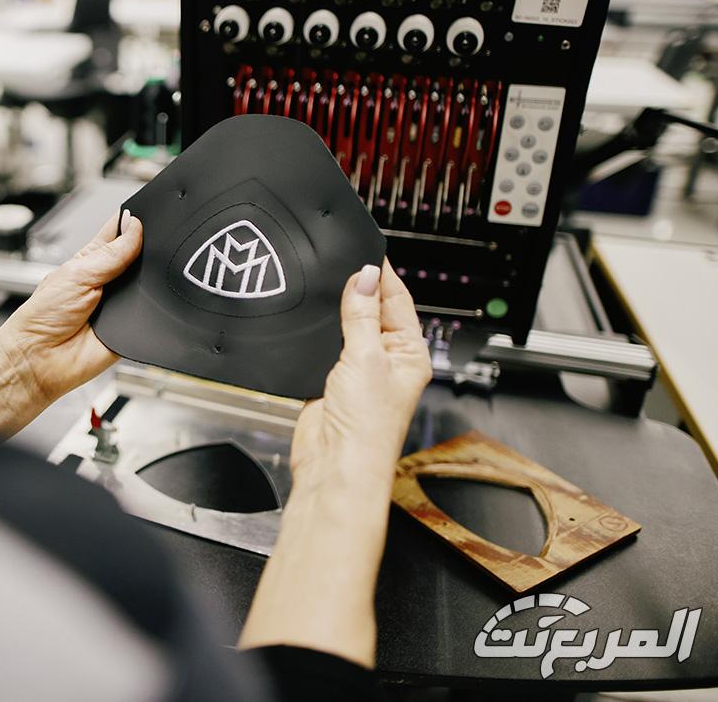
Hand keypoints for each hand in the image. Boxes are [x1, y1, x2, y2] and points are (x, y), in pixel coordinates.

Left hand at [0, 211, 142, 436]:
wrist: (39, 361)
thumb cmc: (42, 318)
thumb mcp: (77, 274)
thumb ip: (110, 254)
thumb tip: (135, 227)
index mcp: (92, 260)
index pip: (118, 232)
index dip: (133, 221)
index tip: (147, 215)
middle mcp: (109, 280)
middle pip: (140, 256)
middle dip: (147, 252)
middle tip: (146, 252)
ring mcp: (121, 304)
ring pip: (150, 284)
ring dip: (149, 281)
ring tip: (133, 286)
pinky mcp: (131, 328)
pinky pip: (151, 314)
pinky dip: (152, 309)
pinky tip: (142, 306)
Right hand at [240, 259, 429, 664]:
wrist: (334, 467)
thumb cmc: (366, 429)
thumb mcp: (366, 357)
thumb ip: (362, 314)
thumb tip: (364, 278)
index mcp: (409, 354)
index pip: (398, 301)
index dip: (381, 275)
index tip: (365, 250)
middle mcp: (386, 361)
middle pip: (371, 311)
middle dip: (355, 289)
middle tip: (337, 262)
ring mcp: (356, 371)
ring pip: (346, 327)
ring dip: (335, 312)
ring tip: (321, 287)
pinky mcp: (328, 381)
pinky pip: (323, 347)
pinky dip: (315, 333)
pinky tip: (307, 320)